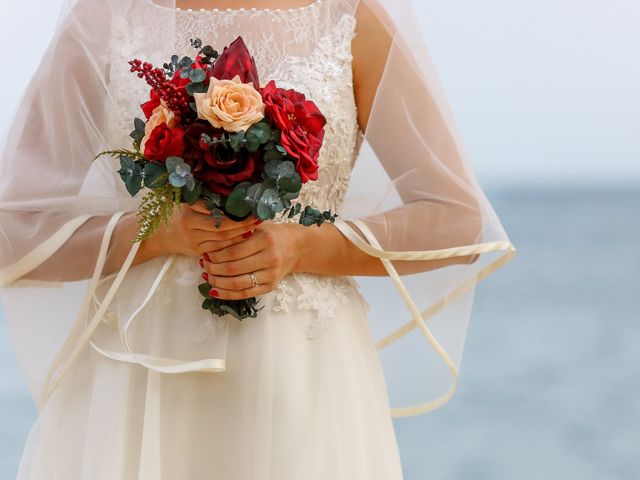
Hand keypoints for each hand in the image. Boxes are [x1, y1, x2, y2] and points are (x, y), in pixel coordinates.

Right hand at [141, 199, 259, 257]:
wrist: (158, 236)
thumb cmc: (176, 214)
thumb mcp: (185, 202)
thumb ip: (202, 198)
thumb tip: (229, 188)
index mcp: (187, 210)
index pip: (214, 210)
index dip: (232, 210)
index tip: (249, 205)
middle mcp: (189, 226)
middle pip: (221, 226)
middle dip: (241, 223)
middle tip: (258, 217)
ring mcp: (193, 240)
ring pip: (222, 239)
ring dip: (241, 234)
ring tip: (255, 226)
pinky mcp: (197, 251)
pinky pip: (219, 248)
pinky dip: (233, 243)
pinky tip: (245, 238)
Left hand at [200, 221, 302, 299]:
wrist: (297, 247)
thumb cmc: (273, 234)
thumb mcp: (259, 226)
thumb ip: (239, 230)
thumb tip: (212, 237)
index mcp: (266, 240)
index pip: (235, 251)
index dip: (217, 254)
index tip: (206, 253)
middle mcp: (270, 258)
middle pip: (234, 268)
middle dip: (214, 268)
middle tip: (204, 265)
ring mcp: (271, 274)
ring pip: (238, 283)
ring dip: (218, 282)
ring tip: (207, 276)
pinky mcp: (270, 286)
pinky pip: (245, 294)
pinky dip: (227, 294)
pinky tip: (215, 290)